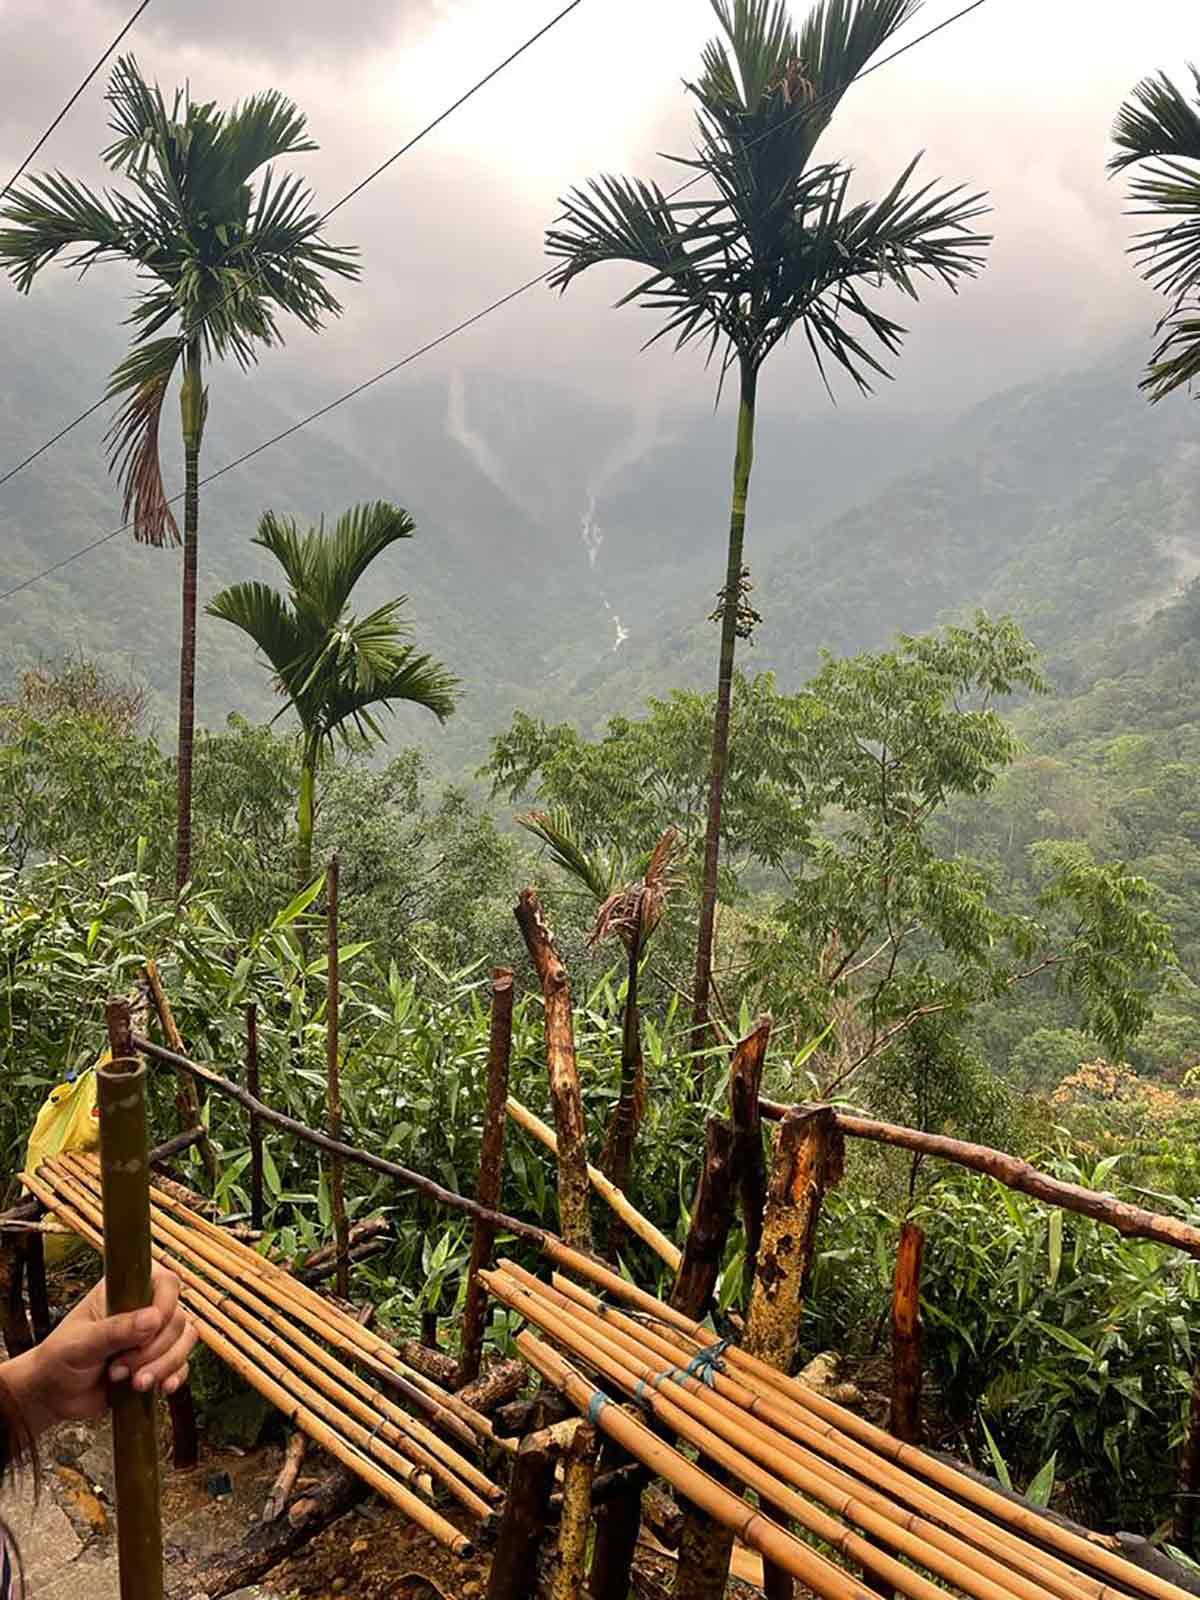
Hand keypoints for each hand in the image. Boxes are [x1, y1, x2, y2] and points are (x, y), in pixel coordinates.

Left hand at [4, 1265, 196, 1434]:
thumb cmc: (59, 1360)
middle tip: (120, 1368)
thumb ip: (115, 1330)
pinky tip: (160, 1388)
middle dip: (155, 1350)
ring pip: (185, 1341)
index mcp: (125, 1291)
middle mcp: (144, 1309)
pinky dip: (175, 1376)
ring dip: (164, 1365)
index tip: (150, 1328)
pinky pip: (182, 1365)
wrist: (52, 1396)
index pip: (166, 1284)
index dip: (166, 1305)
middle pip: (178, 1319)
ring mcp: (152, 1337)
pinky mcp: (157, 1362)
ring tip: (134, 1383)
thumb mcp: (82, 1343)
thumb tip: (155, 1319)